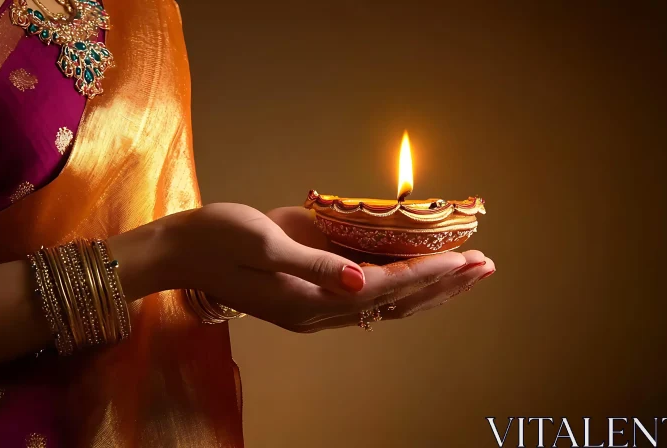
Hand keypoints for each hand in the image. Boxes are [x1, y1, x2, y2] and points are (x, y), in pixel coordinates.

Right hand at [120, 203, 494, 332]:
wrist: (181, 250)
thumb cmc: (217, 238)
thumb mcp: (262, 243)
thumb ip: (312, 264)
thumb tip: (359, 279)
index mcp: (310, 300)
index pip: (386, 287)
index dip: (428, 272)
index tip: (466, 257)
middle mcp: (320, 309)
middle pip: (397, 301)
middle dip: (443, 283)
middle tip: (486, 265)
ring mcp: (317, 304)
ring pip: (388, 301)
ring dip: (429, 286)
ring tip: (468, 270)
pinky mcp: (311, 292)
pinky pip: (367, 294)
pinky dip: (400, 283)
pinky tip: (422, 274)